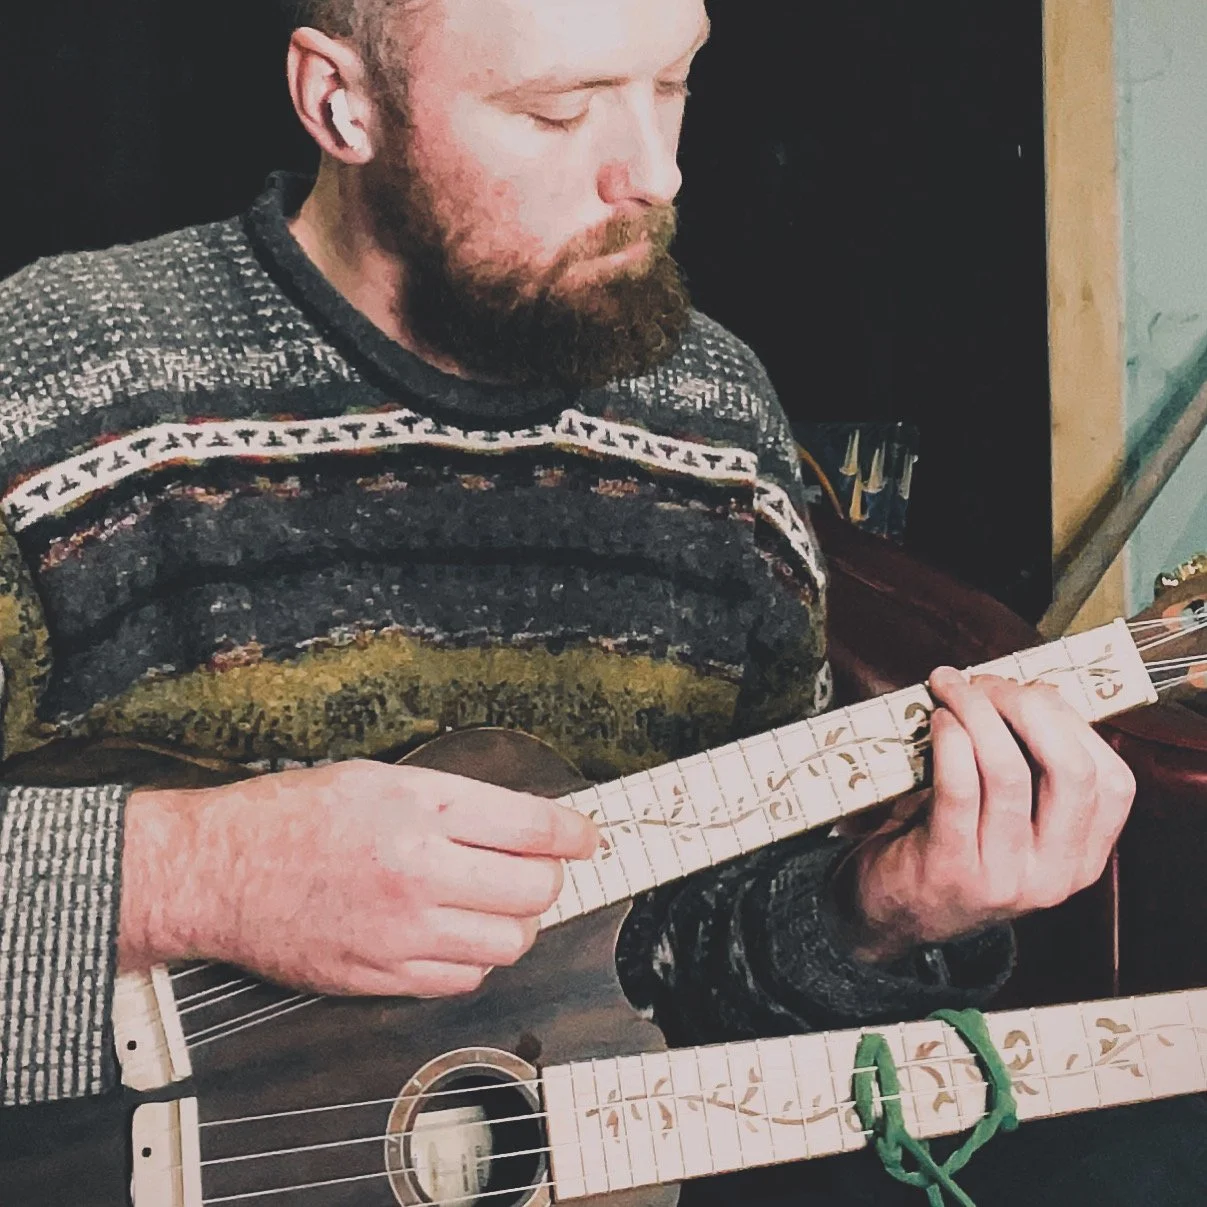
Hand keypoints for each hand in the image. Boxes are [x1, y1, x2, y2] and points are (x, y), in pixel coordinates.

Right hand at [118, 760, 598, 996]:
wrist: (220, 871)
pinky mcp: (382, 976)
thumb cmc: (292, 816)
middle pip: (534, 890)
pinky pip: (464, 978)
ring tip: (493, 903)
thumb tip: (524, 822)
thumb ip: (456, 801)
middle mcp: (418, 872)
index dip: (575, 833)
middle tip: (535, 868)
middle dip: (548, 878)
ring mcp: (402, 932)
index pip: (533, 827)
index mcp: (420, 811)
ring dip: (516, 922)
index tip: (586, 836)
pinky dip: (475, 957)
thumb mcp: (380, 779)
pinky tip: (454, 933)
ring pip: (509, 942)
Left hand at [838, 667, 1136, 962]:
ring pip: (1009, 772)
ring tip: (953, 688)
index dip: (1074, 724)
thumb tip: (1022, 690)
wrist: (889, 913)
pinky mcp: (951, 868)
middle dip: (1030, 708)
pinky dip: (950, 741)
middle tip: (989, 683)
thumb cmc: (947, 846)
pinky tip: (938, 719)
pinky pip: (958, 788)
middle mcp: (1052, 875)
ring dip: (979, 713)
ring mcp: (1003, 877)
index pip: (1111, 782)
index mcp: (1079, 860)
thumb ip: (1029, 771)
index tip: (1033, 689)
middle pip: (1070, 771)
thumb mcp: (1008, 822)